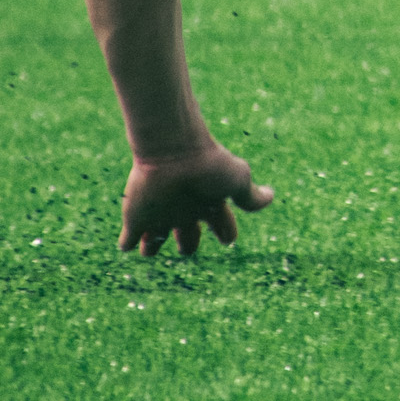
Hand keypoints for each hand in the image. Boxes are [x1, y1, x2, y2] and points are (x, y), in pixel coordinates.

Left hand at [118, 146, 273, 258]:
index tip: (228, 239)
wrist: (173, 151)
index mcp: (209, 203)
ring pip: (156, 240)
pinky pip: (129, 239)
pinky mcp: (137, 218)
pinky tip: (127, 246)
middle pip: (187, 237)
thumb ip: (251, 195)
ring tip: (151, 249)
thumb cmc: (207, 163)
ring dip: (153, 247)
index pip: (220, 224)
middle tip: (187, 249)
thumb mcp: (236, 179)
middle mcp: (185, 210)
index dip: (225, 233)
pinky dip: (128, 244)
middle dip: (187, 245)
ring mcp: (160, 215)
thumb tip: (271, 197)